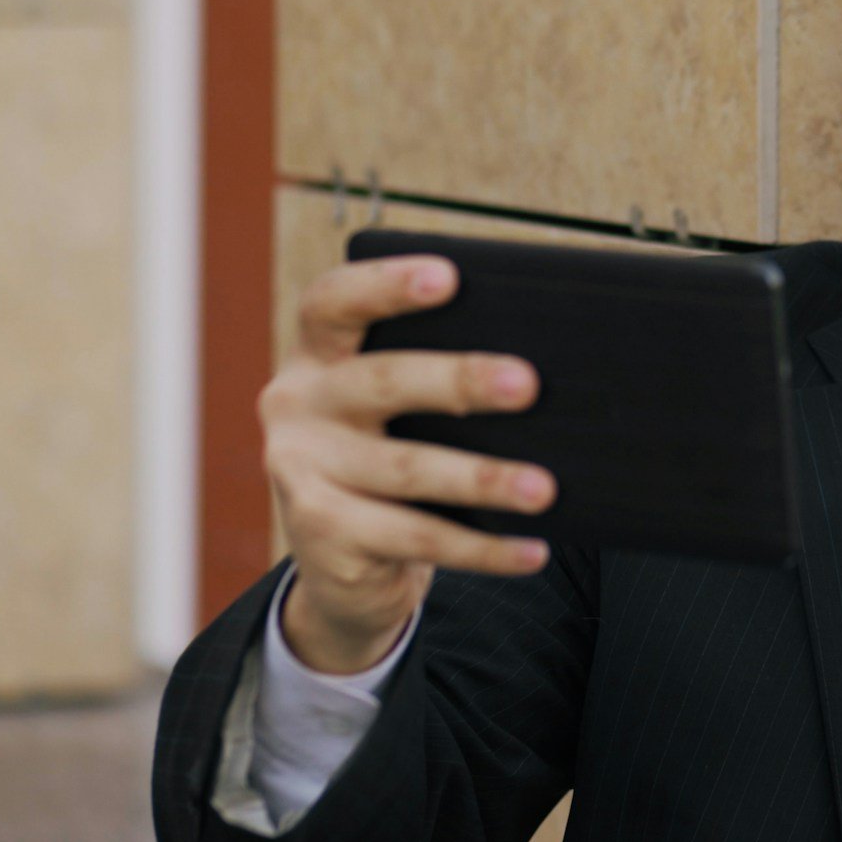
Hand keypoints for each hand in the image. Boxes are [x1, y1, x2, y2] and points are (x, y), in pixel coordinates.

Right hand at [259, 253, 555, 673]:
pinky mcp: (322, 534)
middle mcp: (297, 405)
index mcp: (318, 357)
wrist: (341, 566)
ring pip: (405, 469)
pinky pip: (416, 538)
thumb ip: (439, 385)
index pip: (334, 303)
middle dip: (460, 380)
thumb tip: (539, 379)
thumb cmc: (391, 461)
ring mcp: (301, 471)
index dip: (386, 284)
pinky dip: (483, 548)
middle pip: (383, 381)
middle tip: (527, 384)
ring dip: (483, 478)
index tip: (448, 275)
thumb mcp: (400, 413)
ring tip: (543, 487)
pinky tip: (532, 549)